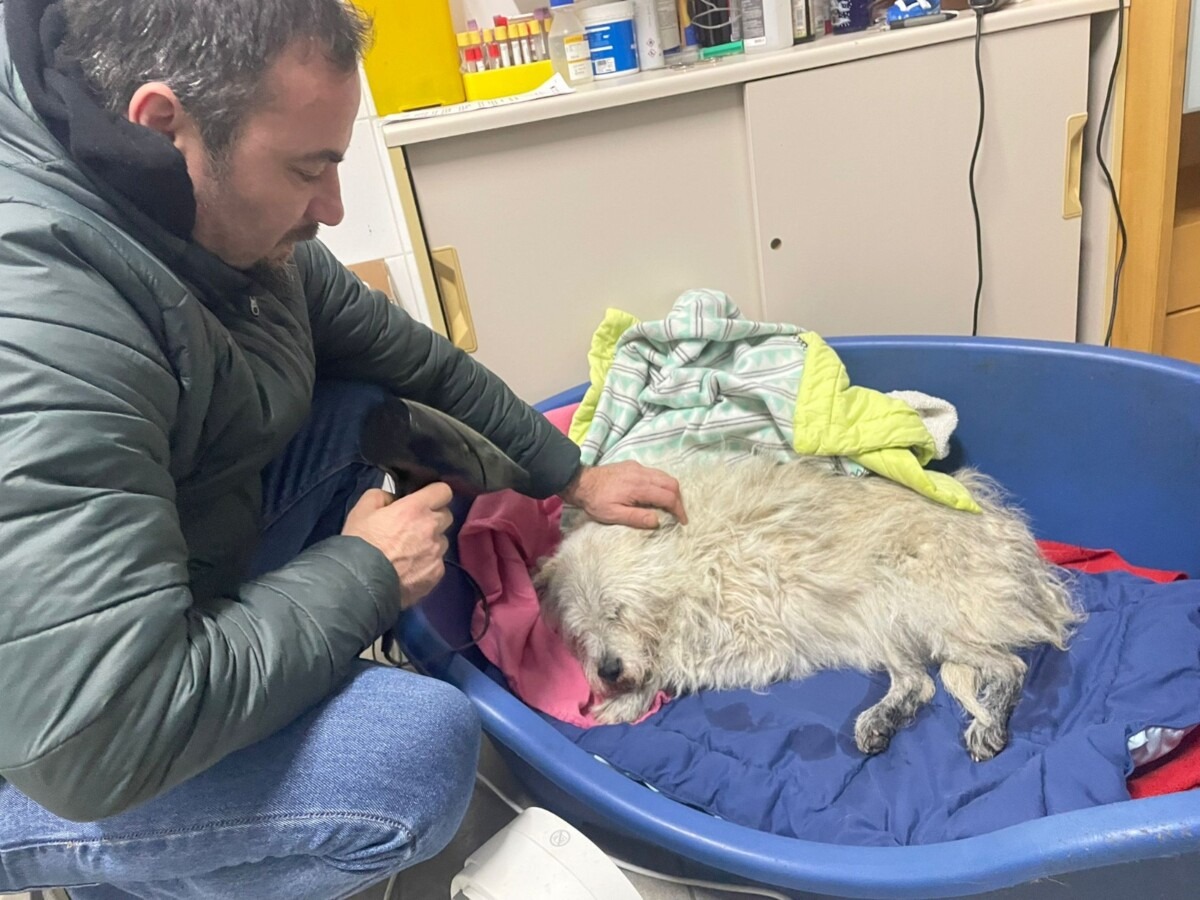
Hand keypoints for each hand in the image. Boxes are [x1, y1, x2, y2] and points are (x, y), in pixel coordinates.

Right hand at [342, 483, 452, 607]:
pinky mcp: (436, 573)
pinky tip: (410, 569)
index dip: (435, 494)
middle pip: (446, 516)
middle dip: (433, 518)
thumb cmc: (360, 544)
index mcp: (415, 509)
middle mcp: (432, 528)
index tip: (426, 499)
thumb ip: (381, 496)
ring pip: (442, 541)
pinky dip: (427, 564)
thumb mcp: (361, 510)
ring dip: (431, 542)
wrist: (361, 583)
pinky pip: (438, 563)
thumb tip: (393, 498)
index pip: (443, 491)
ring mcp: (436, 552)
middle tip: (414, 526)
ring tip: (410, 552)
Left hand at [560, 461, 686, 528]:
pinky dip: (662, 483)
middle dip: (678, 499)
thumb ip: (636, 518)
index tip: (682, 521)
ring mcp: (638, 467)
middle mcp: (642, 474)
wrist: (581, 481)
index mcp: (639, 487)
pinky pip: (655, 472)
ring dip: (671, 490)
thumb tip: (657, 521)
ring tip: (669, 504)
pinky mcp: (633, 465)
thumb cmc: (596, 501)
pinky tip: (655, 493)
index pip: (668, 496)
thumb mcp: (613, 514)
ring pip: (664, 476)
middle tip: (677, 513)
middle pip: (671, 483)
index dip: (678, 509)